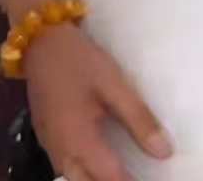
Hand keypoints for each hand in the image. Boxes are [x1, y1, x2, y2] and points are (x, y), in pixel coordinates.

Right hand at [24, 23, 171, 180]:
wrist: (38, 35)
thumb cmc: (76, 57)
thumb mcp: (112, 83)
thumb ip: (138, 119)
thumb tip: (164, 153)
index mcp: (79, 140)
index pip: (112, 178)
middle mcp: (60, 148)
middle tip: (133, 175)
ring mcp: (48, 141)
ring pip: (72, 177)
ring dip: (93, 178)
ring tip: (118, 171)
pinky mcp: (43, 131)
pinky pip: (63, 164)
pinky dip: (81, 170)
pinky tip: (95, 161)